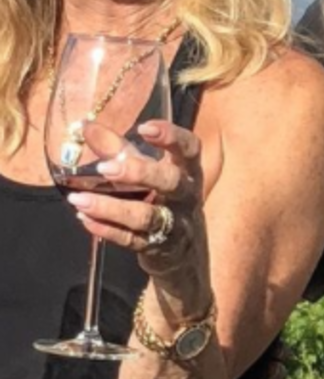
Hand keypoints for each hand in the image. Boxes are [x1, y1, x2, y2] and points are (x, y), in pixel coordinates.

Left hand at [67, 120, 205, 277]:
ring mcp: (174, 224)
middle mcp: (186, 196)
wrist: (183, 251)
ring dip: (111, 208)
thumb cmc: (163, 198)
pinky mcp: (158, 248)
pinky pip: (131, 239)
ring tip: (79, 199)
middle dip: (139, 172)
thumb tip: (87, 127)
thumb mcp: (149, 172)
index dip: (171, 136)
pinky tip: (84, 219)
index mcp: (188, 170)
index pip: (189, 148)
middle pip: (170, 181)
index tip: (144, 128)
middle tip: (105, 168)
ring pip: (146, 216)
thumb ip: (119, 150)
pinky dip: (106, 229)